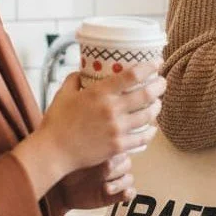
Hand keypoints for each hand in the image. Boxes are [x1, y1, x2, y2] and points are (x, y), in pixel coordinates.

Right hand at [41, 62, 165, 174]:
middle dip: (159, 86)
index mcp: (100, 93)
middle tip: (162, 82)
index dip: (150, 67)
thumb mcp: (63, 93)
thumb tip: (82, 71)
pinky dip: (151, 131)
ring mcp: (117, 128)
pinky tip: (152, 128)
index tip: (157, 62)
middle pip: (147, 94)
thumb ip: (74, 79)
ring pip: (148, 115)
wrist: (53, 152)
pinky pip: (143, 137)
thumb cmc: (56, 122)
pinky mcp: (118, 146)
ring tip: (157, 103)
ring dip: (157, 107)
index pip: (133, 75)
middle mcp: (112, 109)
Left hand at [59, 154, 135, 210]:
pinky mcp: (116, 195)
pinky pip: (130, 192)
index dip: (115, 155)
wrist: (62, 192)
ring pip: (128, 179)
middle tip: (104, 171)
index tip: (105, 160)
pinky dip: (128, 193)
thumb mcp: (77, 160)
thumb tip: (99, 148)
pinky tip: (122, 193)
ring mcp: (115, 180)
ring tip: (106, 188)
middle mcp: (114, 165)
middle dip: (115, 170)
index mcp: (107, 153)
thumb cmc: (69, 172)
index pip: (120, 149)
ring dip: (120, 184)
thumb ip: (89, 154)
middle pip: (126, 164)